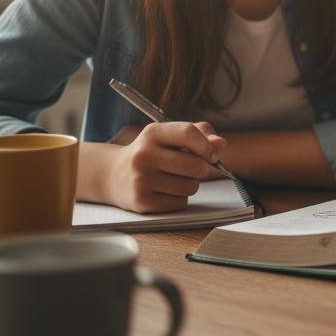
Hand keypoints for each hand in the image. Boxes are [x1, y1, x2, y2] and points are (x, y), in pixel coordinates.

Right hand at [104, 121, 226, 212]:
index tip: (213, 155)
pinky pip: (179, 203)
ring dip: (191, 185)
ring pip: (190, 186)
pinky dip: (180, 199)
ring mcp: (140, 179)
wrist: (114, 174)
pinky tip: (166, 191)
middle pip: (195, 165)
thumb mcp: (170, 137)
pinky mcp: (141, 201)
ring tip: (176, 179)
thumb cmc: (152, 152)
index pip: (188, 133)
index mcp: (153, 133)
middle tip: (196, 169)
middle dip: (203, 169)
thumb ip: (200, 135)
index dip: (207, 145)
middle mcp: (144, 155)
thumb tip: (221, 144)